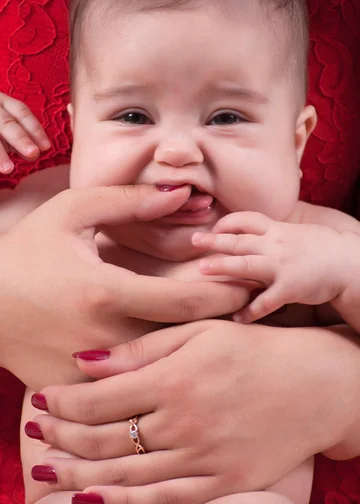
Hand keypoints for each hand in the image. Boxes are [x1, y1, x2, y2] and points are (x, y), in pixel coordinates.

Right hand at [0, 92, 50, 173]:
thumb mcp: (7, 135)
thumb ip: (22, 142)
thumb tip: (36, 153)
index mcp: (1, 101)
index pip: (21, 112)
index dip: (35, 130)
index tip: (46, 148)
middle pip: (4, 121)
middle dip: (20, 139)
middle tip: (33, 155)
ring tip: (9, 170)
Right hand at [0, 185, 248, 389]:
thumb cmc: (24, 251)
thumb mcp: (72, 212)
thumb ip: (130, 200)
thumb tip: (182, 192)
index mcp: (104, 291)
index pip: (187, 302)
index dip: (227, 293)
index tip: (249, 285)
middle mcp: (101, 339)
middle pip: (184, 342)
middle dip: (221, 326)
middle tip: (246, 309)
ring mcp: (87, 374)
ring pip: (160, 371)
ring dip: (191, 352)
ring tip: (217, 334)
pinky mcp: (75, 392)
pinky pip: (127, 387)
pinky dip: (152, 373)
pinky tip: (167, 358)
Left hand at [27, 321, 352, 501]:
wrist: (311, 384)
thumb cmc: (251, 348)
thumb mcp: (199, 331)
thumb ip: (142, 348)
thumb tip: (85, 358)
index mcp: (175, 378)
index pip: (100, 398)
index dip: (63, 401)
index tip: (41, 398)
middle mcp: (182, 422)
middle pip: (105, 437)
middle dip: (62, 435)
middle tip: (34, 429)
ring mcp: (200, 458)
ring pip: (124, 474)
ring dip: (79, 470)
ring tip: (47, 466)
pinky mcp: (218, 482)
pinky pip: (161, 499)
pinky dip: (122, 500)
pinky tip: (91, 495)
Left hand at [193, 211, 346, 322]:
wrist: (348, 263)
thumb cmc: (320, 248)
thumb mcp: (294, 232)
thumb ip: (271, 233)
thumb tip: (249, 232)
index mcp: (277, 230)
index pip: (246, 219)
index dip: (226, 223)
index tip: (212, 229)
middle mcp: (276, 245)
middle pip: (239, 240)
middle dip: (214, 241)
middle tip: (194, 240)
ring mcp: (281, 267)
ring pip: (246, 265)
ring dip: (222, 267)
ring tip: (202, 270)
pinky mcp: (290, 288)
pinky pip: (265, 302)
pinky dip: (250, 311)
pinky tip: (237, 318)